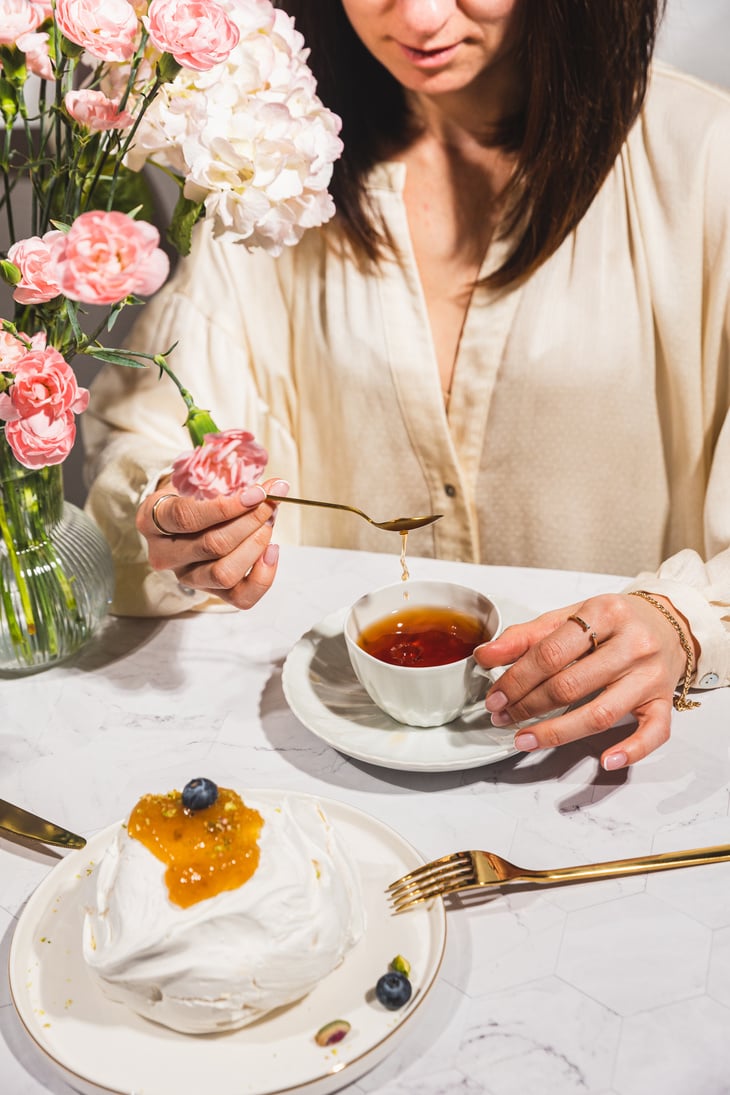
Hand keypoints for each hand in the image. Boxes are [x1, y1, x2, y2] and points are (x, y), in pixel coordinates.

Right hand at [136, 478, 289, 608]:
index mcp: (151, 521)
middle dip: (250, 522)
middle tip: (269, 503)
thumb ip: (229, 483)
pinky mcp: (208, 592)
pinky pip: (240, 597)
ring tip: (268, 524)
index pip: (187, 516)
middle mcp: (164, 555)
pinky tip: (272, 551)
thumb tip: (275, 487)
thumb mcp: (197, 482)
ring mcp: (185, 577)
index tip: (257, 493)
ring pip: (224, 573)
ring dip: (255, 546)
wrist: (180, 518)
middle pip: (211, 545)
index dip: (226, 507)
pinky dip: (263, 576)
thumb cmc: (191, 495)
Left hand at [474, 593, 693, 769]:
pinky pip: (653, 732)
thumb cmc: (613, 622)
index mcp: (605, 613)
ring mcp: (651, 675)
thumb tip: (486, 655)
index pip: (550, 653)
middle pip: (570, 685)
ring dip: (558, 733)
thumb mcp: (570, 616)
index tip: (495, 696)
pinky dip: (631, 750)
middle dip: (527, 706)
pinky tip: (605, 760)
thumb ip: (527, 636)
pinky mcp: (665, 701)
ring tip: (524, 739)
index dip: (516, 679)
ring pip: (601, 714)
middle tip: (503, 716)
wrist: (668, 622)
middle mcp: (632, 644)